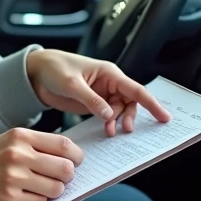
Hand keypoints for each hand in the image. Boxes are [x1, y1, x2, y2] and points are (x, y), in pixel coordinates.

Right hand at [0, 127, 84, 200]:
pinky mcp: (9, 197)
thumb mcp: (14, 141)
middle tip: (62, 176)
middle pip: (65, 169)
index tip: (77, 161)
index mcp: (21, 136)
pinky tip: (28, 193)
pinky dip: (39, 199)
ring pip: (56, 188)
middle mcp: (17, 155)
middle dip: (68, 175)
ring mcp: (13, 177)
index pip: (63, 145)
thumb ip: (41, 145)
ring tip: (44, 186)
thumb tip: (73, 158)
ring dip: (55, 190)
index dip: (77, 156)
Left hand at [26, 49, 171, 136]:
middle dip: (129, 116)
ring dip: (117, 122)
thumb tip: (109, 114)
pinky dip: (109, 123)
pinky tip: (105, 131)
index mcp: (109, 73)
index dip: (152, 103)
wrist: (36, 73)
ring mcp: (102, 94)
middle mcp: (109, 84)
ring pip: (119, 111)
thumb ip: (90, 99)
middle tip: (123, 129)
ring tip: (108, 131)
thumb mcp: (72, 84)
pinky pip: (108, 115)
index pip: (135, 89)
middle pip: (130, 103)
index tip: (164, 117)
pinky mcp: (93, 104)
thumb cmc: (54, 69)